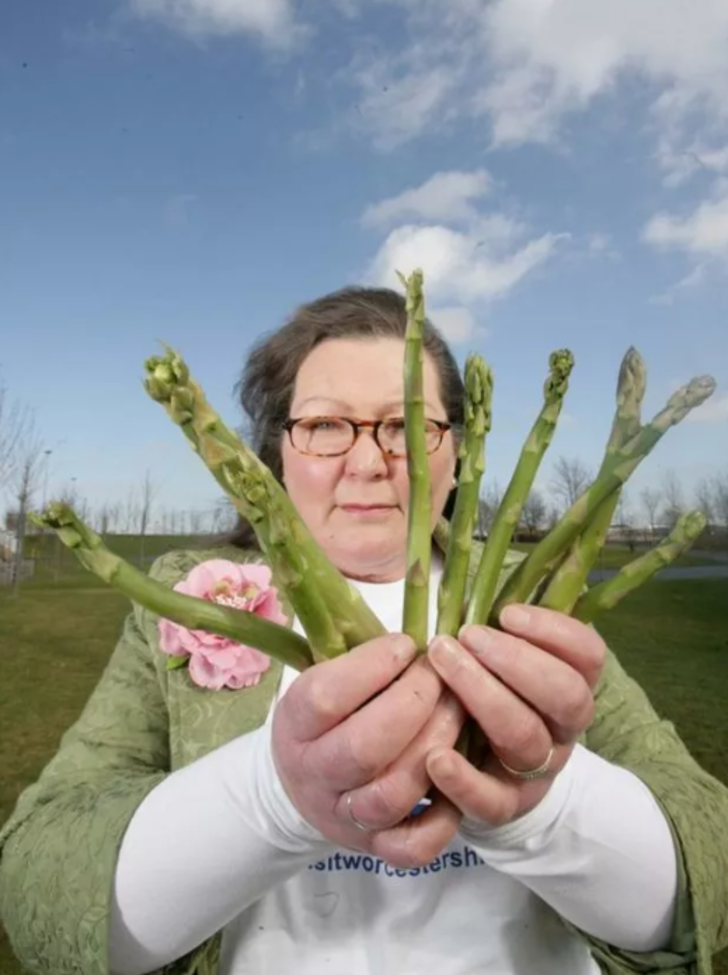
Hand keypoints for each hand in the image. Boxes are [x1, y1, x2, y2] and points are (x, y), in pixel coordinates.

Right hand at [272, 633, 463, 867]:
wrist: (301, 785)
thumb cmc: (326, 717)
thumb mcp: (322, 679)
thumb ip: (360, 662)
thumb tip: (415, 639)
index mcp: (295, 724)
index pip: (326, 698)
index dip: (372, 667)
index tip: (406, 645)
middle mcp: (314, 774)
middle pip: (364, 747)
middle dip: (414, 704)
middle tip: (441, 676)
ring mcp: (345, 816)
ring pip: (393, 794)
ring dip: (436, 747)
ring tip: (458, 711)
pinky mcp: (376, 847)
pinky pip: (411, 847)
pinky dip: (442, 819)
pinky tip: (457, 775)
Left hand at [424, 605, 605, 826]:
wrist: (481, 774)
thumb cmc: (485, 693)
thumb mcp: (499, 657)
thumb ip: (496, 624)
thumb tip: (467, 566)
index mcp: (569, 683)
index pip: (588, 655)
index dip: (554, 631)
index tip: (508, 612)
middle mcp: (562, 727)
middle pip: (564, 696)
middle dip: (516, 661)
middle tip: (467, 635)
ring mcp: (537, 770)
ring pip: (526, 738)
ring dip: (484, 698)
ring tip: (442, 665)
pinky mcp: (503, 806)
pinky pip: (492, 800)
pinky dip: (463, 780)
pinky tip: (434, 757)